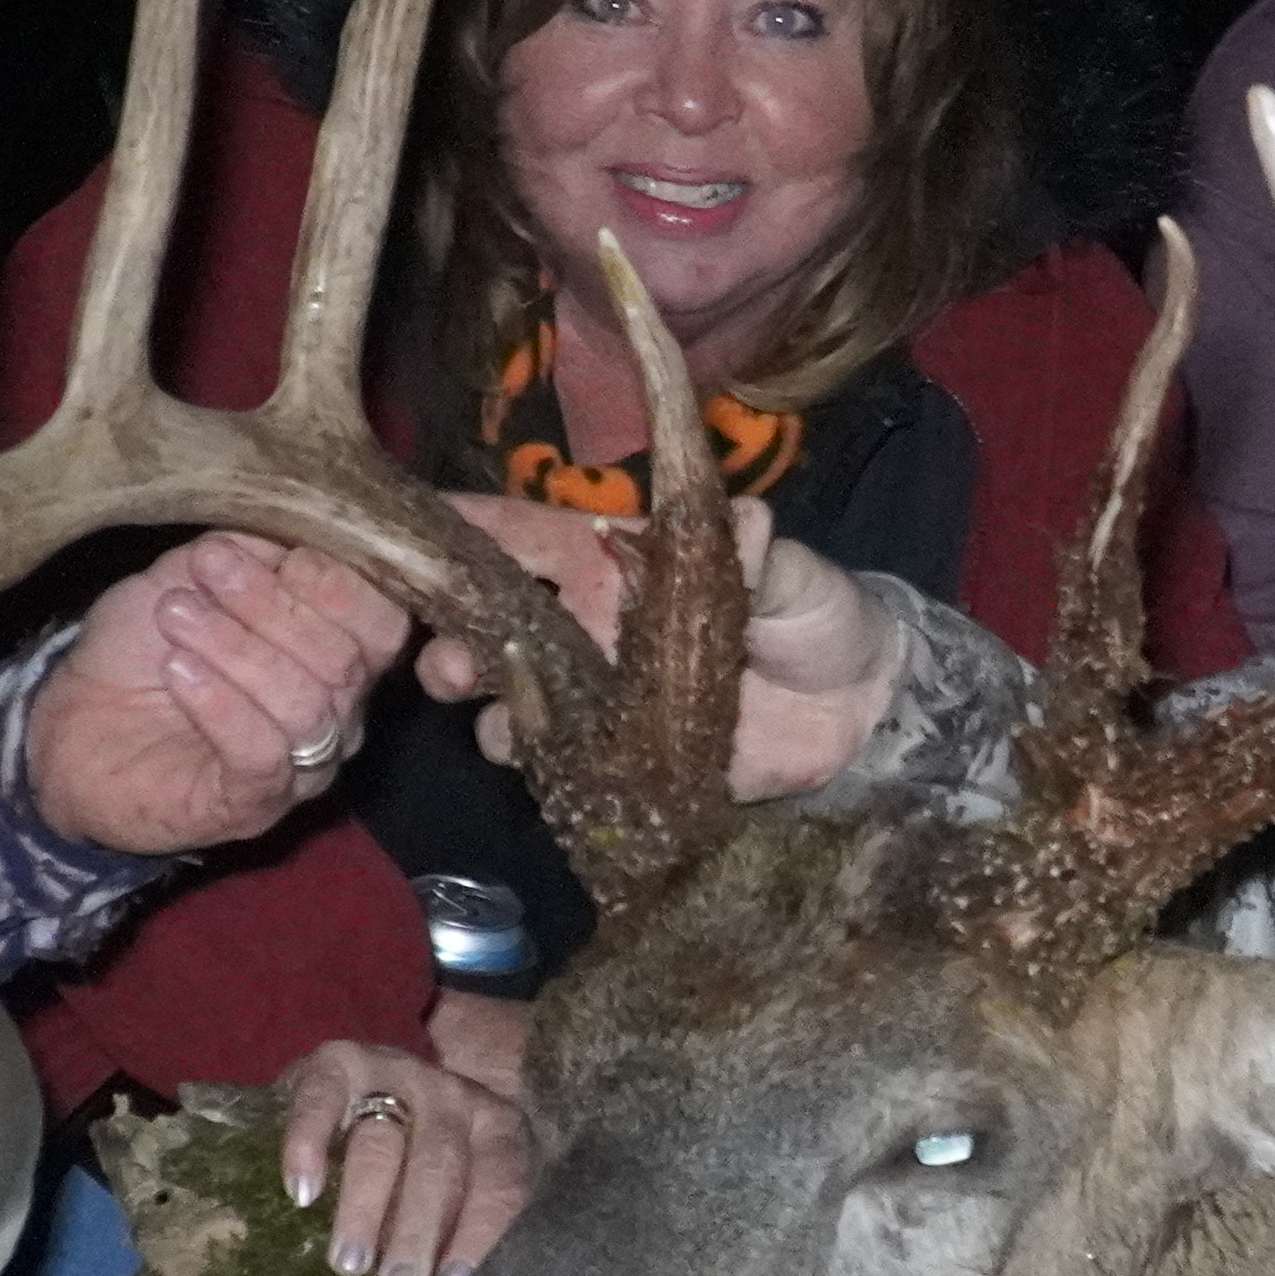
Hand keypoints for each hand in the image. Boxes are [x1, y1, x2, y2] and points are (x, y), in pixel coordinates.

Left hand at [23, 534, 411, 856]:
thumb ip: (249, 551)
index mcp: (339, 654)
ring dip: (235, 648)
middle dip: (271, 606)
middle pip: (343, 660)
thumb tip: (287, 535)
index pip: (383, 624)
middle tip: (206, 572)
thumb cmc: (143, 648)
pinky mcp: (253, 805)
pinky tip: (179, 672)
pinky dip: (220, 704)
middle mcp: (338, 714)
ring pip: (305, 705)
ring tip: (175, 617)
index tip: (273, 553)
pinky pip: (262, 753)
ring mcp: (302, 766)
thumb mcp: (192, 576)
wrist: (75, 722)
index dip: (339, 585)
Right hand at [278, 1020, 528, 1275]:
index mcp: (495, 1124)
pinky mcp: (339, 1062)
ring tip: (349, 1262)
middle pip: (438, 1164)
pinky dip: (308, 1144)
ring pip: (380, 1143)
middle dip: (417, 1230)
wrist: (382, 1076)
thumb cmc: (424, 1155)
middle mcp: (451, 1094)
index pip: (500, 1177)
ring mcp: (395, 1072)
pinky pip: (322, 1100)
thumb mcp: (460, 1182)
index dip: (478, 1230)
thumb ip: (460, 1227)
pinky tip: (302, 1191)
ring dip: (364, 1207)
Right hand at [430, 493, 902, 799]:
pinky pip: (552, 759)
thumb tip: (746, 517)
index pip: (527, 536)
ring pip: (510, 690)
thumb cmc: (821, 617)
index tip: (414, 528)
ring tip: (474, 698)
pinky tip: (522, 753)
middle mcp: (592, 624)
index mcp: (620, 563)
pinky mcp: (617, 757)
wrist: (860, 713)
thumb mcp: (796, 577)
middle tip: (442, 652)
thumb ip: (759, 556)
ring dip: (479, 695)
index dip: (468, 528)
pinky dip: (528, 756)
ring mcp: (599, 694)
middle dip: (454, 628)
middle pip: (496, 618)